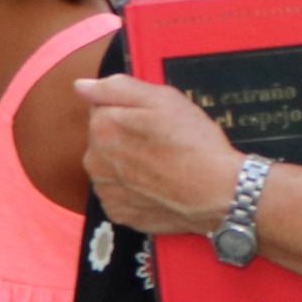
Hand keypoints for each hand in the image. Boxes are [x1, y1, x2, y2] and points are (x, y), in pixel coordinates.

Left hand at [76, 73, 242, 236]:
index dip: (130, 111)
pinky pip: (120, 194)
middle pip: (105, 140)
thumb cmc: (193, 144)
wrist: (219, 193)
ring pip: (112, 168)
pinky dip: (134, 190)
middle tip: (162, 143)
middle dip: (127, 137)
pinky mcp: (119, 214)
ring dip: (129, 165)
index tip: (153, 120)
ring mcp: (105, 192)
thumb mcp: (162, 99)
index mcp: (101, 129)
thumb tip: (81, 86)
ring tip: (162, 166)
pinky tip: (157, 187)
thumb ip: (116, 88)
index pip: (103, 109)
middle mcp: (95, 163)